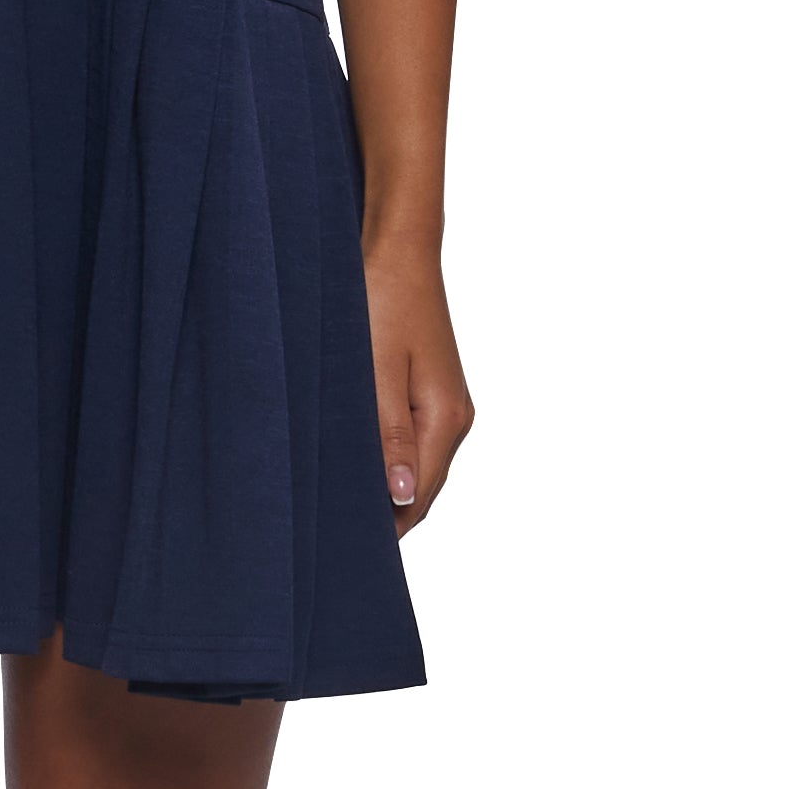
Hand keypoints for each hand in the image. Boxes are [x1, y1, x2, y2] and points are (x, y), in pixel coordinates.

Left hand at [362, 243, 474, 537]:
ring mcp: (444, 398)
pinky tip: (352, 451)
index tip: (349, 546)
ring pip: (414, 459)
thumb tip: (403, 498)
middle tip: (334, 528)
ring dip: (383, 478)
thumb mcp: (378, 368)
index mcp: (446, 417)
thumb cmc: (382, 297)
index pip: (421, 496)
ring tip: (337, 495)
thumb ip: (390, 434)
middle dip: (385, 508)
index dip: (388, 526)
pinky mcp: (428, 382)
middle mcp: (454, 414)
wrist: (396, 243)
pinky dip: (385, 450)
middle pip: (421, 483)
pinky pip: (410, 432)